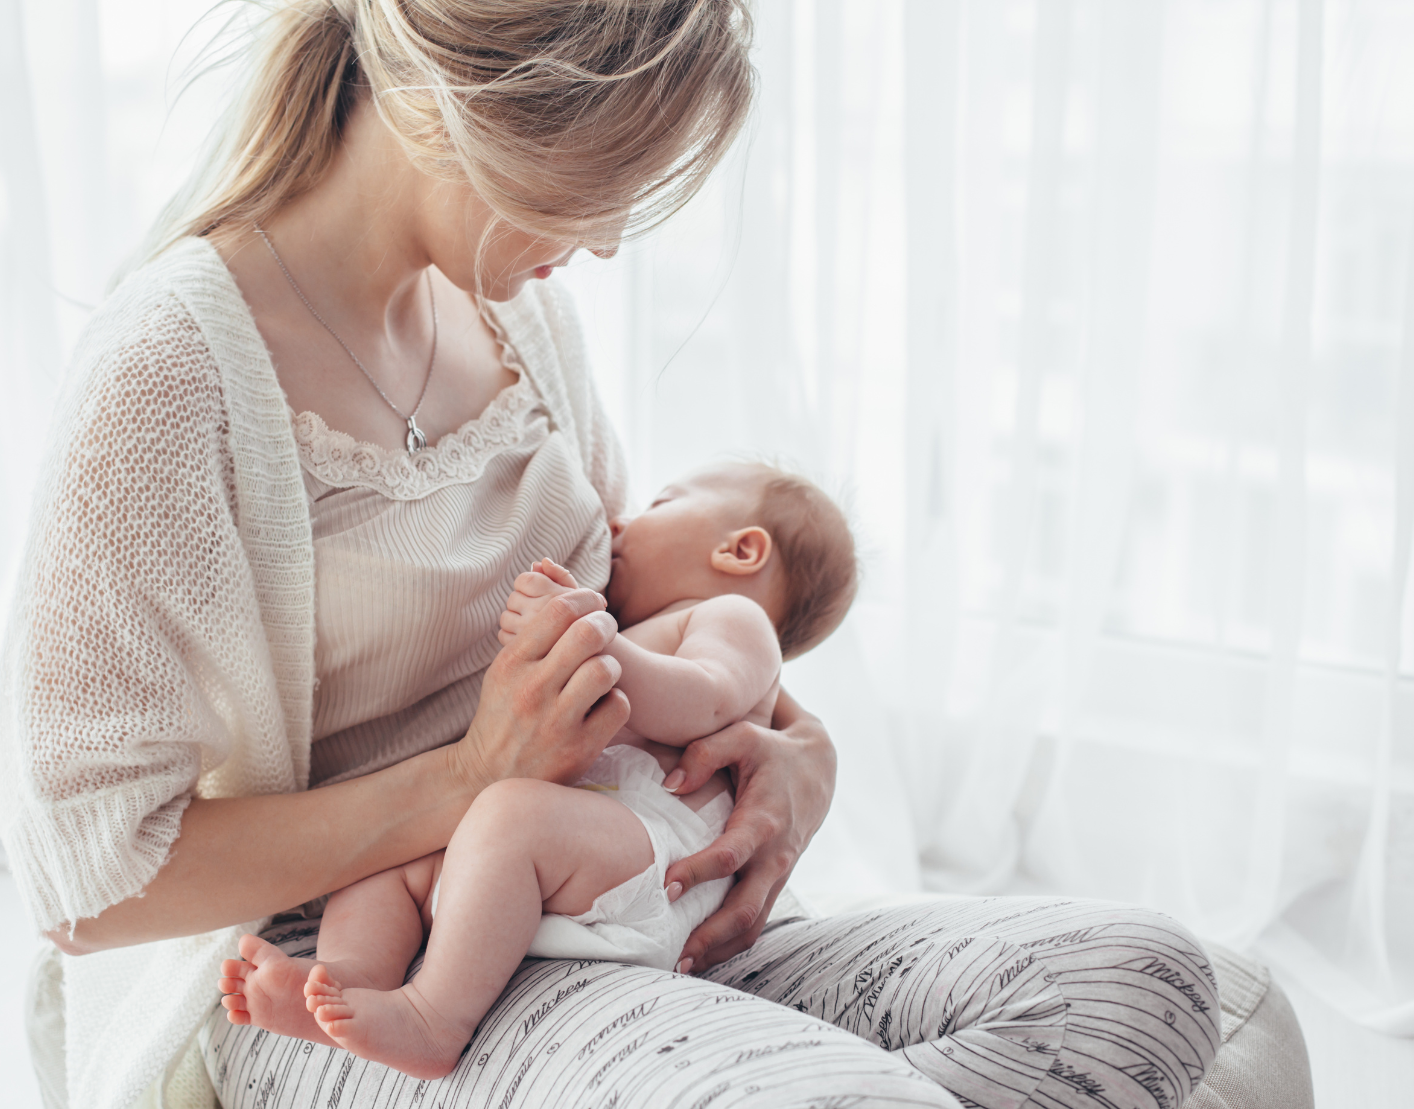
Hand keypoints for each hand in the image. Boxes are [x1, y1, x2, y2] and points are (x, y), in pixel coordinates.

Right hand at [457, 583, 628, 791]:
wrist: (485, 777)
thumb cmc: (502, 715)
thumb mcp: (503, 671)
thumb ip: (533, 638)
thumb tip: (571, 601)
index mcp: (512, 663)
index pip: (559, 611)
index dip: (585, 599)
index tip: (594, 604)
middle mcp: (533, 689)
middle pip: (588, 633)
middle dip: (605, 624)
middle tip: (606, 629)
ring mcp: (557, 720)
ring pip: (605, 669)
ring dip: (612, 666)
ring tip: (603, 672)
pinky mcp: (579, 748)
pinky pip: (618, 706)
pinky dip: (616, 701)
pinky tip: (604, 704)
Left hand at [498, 558, 581, 645]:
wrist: (596, 656)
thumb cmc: (587, 621)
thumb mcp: (580, 595)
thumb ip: (559, 574)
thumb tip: (539, 562)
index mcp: (556, 596)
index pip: (523, 580)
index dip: (527, 585)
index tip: (538, 594)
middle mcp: (543, 613)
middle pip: (512, 598)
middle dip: (522, 603)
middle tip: (538, 612)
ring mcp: (531, 633)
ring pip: (506, 618)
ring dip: (515, 620)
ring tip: (533, 626)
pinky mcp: (523, 652)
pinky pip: (503, 635)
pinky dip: (511, 636)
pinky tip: (529, 640)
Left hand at [661, 689, 835, 971]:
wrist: (818, 768)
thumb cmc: (771, 751)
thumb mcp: (742, 737)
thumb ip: (704, 754)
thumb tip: (669, 785)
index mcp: (765, 820)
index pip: (731, 856)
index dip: (699, 873)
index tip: (665, 885)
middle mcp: (776, 855)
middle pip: (746, 908)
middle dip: (710, 936)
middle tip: (674, 955)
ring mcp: (778, 874)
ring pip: (753, 924)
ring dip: (720, 949)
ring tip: (681, 966)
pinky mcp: (775, 882)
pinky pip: (757, 921)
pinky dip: (731, 943)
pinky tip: (702, 955)